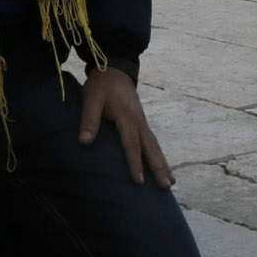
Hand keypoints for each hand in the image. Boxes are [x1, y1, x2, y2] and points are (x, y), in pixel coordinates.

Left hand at [76, 69, 171, 187]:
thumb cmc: (101, 85)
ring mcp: (143, 121)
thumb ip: (89, 120)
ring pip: (155, 146)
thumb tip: (84, 142)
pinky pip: (153, 142)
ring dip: (163, 164)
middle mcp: (139, 121)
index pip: (131, 144)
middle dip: (159, 168)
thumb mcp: (91, 99)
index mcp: (127, 116)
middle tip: (167, 186)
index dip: (135, 163)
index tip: (139, 181)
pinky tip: (163, 167)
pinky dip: (159, 156)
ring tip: (171, 183)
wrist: (115, 69)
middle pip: (151, 147)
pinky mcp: (142, 122)